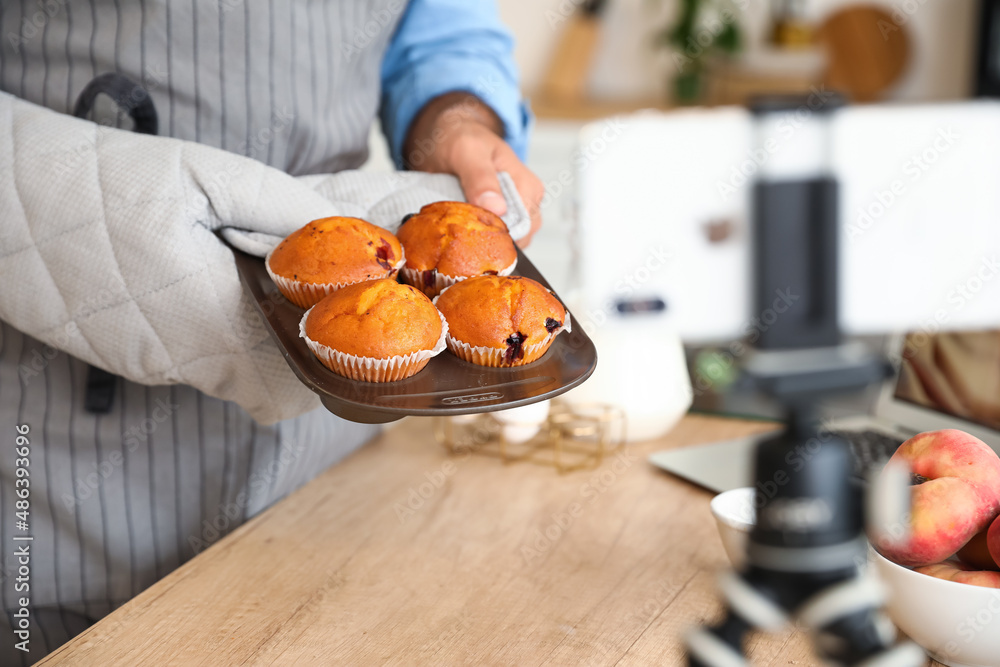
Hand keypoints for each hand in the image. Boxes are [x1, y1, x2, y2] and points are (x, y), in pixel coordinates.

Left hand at [403, 92, 542, 247]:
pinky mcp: (493, 220)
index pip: (524, 227)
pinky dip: (473, 237)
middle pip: (516, 239)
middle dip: (489, 240)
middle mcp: (525, 204)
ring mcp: (510, 214)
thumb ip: (480, 177)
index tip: (472, 232)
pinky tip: (459, 227)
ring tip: (457, 226)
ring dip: (480, 240)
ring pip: (502, 242)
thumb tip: (497, 208)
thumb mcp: (468, 150)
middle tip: (459, 229)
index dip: (500, 234)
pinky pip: (489, 239)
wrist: (447, 137)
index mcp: (528, 187)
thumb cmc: (462, 137)